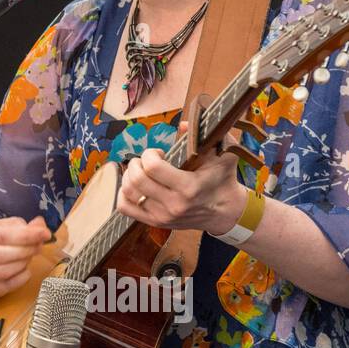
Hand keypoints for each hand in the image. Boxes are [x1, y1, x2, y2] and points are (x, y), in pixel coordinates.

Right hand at [0, 215, 50, 296]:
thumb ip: (23, 225)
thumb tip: (40, 226)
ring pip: (3, 272)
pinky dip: (20, 279)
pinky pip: (5, 286)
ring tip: (30, 255)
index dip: (26, 235)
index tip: (44, 234)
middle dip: (27, 250)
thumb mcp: (4, 225)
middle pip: (2, 255)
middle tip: (38, 245)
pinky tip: (25, 269)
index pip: (2, 235)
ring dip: (23, 263)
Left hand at [116, 120, 248, 234]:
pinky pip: (125, 208)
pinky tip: (135, 185)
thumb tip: (183, 125)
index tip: (159, 152)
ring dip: (129, 176)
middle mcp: (173, 204)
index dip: (150, 154)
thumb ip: (206, 137)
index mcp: (189, 187)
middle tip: (147, 160)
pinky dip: (123, 194)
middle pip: (137, 179)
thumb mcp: (223, 155)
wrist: (225, 212)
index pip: (153, 167)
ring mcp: (162, 216)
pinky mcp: (155, 223)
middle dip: (137, 162)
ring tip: (141, 171)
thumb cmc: (222, 180)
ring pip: (128, 192)